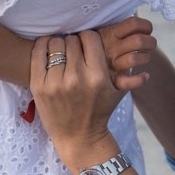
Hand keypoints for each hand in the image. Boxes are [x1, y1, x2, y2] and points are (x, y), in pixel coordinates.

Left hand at [31, 32, 125, 167]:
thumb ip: (127, 68)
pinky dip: (42, 47)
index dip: (89, 38)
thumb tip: (137, 50)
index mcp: (97, 76)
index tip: (87, 45)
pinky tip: (47, 50)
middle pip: (72, 40)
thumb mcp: (119, 90)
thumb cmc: (100, 110)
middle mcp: (76, 77)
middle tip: (74, 51)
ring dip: (59, 45)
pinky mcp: (38, 86)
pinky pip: (37, 54)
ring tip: (61, 53)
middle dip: (74, 43)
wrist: (78, 137)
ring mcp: (55, 82)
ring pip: (55, 44)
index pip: (90, 37)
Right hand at [96, 15, 155, 90]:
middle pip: (138, 41)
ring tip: (144, 55)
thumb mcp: (100, 30)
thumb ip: (115, 23)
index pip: (133, 23)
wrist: (77, 65)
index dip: (145, 25)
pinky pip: (126, 82)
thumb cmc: (93, 44)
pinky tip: (145, 76)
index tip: (147, 29)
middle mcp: (112, 47)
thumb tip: (132, 10)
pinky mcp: (112, 79)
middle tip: (149, 43)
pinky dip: (139, 80)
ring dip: (145, 57)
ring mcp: (112, 64)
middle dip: (149, 41)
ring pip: (135, 58)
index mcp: (110, 32)